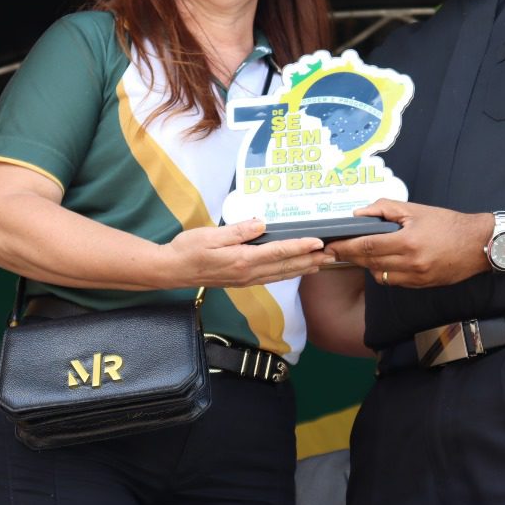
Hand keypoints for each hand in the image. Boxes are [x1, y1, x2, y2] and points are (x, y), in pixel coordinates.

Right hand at [164, 219, 334, 287]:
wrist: (171, 270)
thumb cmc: (188, 249)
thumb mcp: (211, 235)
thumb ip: (238, 231)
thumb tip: (260, 223)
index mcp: (242, 259)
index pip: (278, 252)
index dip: (301, 246)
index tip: (319, 242)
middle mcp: (248, 272)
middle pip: (286, 266)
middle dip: (311, 259)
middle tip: (332, 254)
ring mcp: (246, 279)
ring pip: (282, 275)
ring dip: (303, 268)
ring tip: (322, 262)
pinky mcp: (242, 281)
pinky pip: (272, 278)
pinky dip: (288, 273)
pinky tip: (296, 269)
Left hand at [326, 200, 490, 288]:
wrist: (478, 244)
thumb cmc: (448, 224)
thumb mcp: (416, 209)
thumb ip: (386, 209)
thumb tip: (359, 214)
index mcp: (407, 242)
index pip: (367, 246)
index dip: (346, 246)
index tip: (331, 245)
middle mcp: (410, 264)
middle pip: (369, 262)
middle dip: (350, 256)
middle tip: (335, 250)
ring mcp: (416, 278)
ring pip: (379, 275)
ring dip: (367, 264)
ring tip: (362, 252)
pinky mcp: (421, 286)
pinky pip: (393, 282)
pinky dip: (384, 272)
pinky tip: (384, 260)